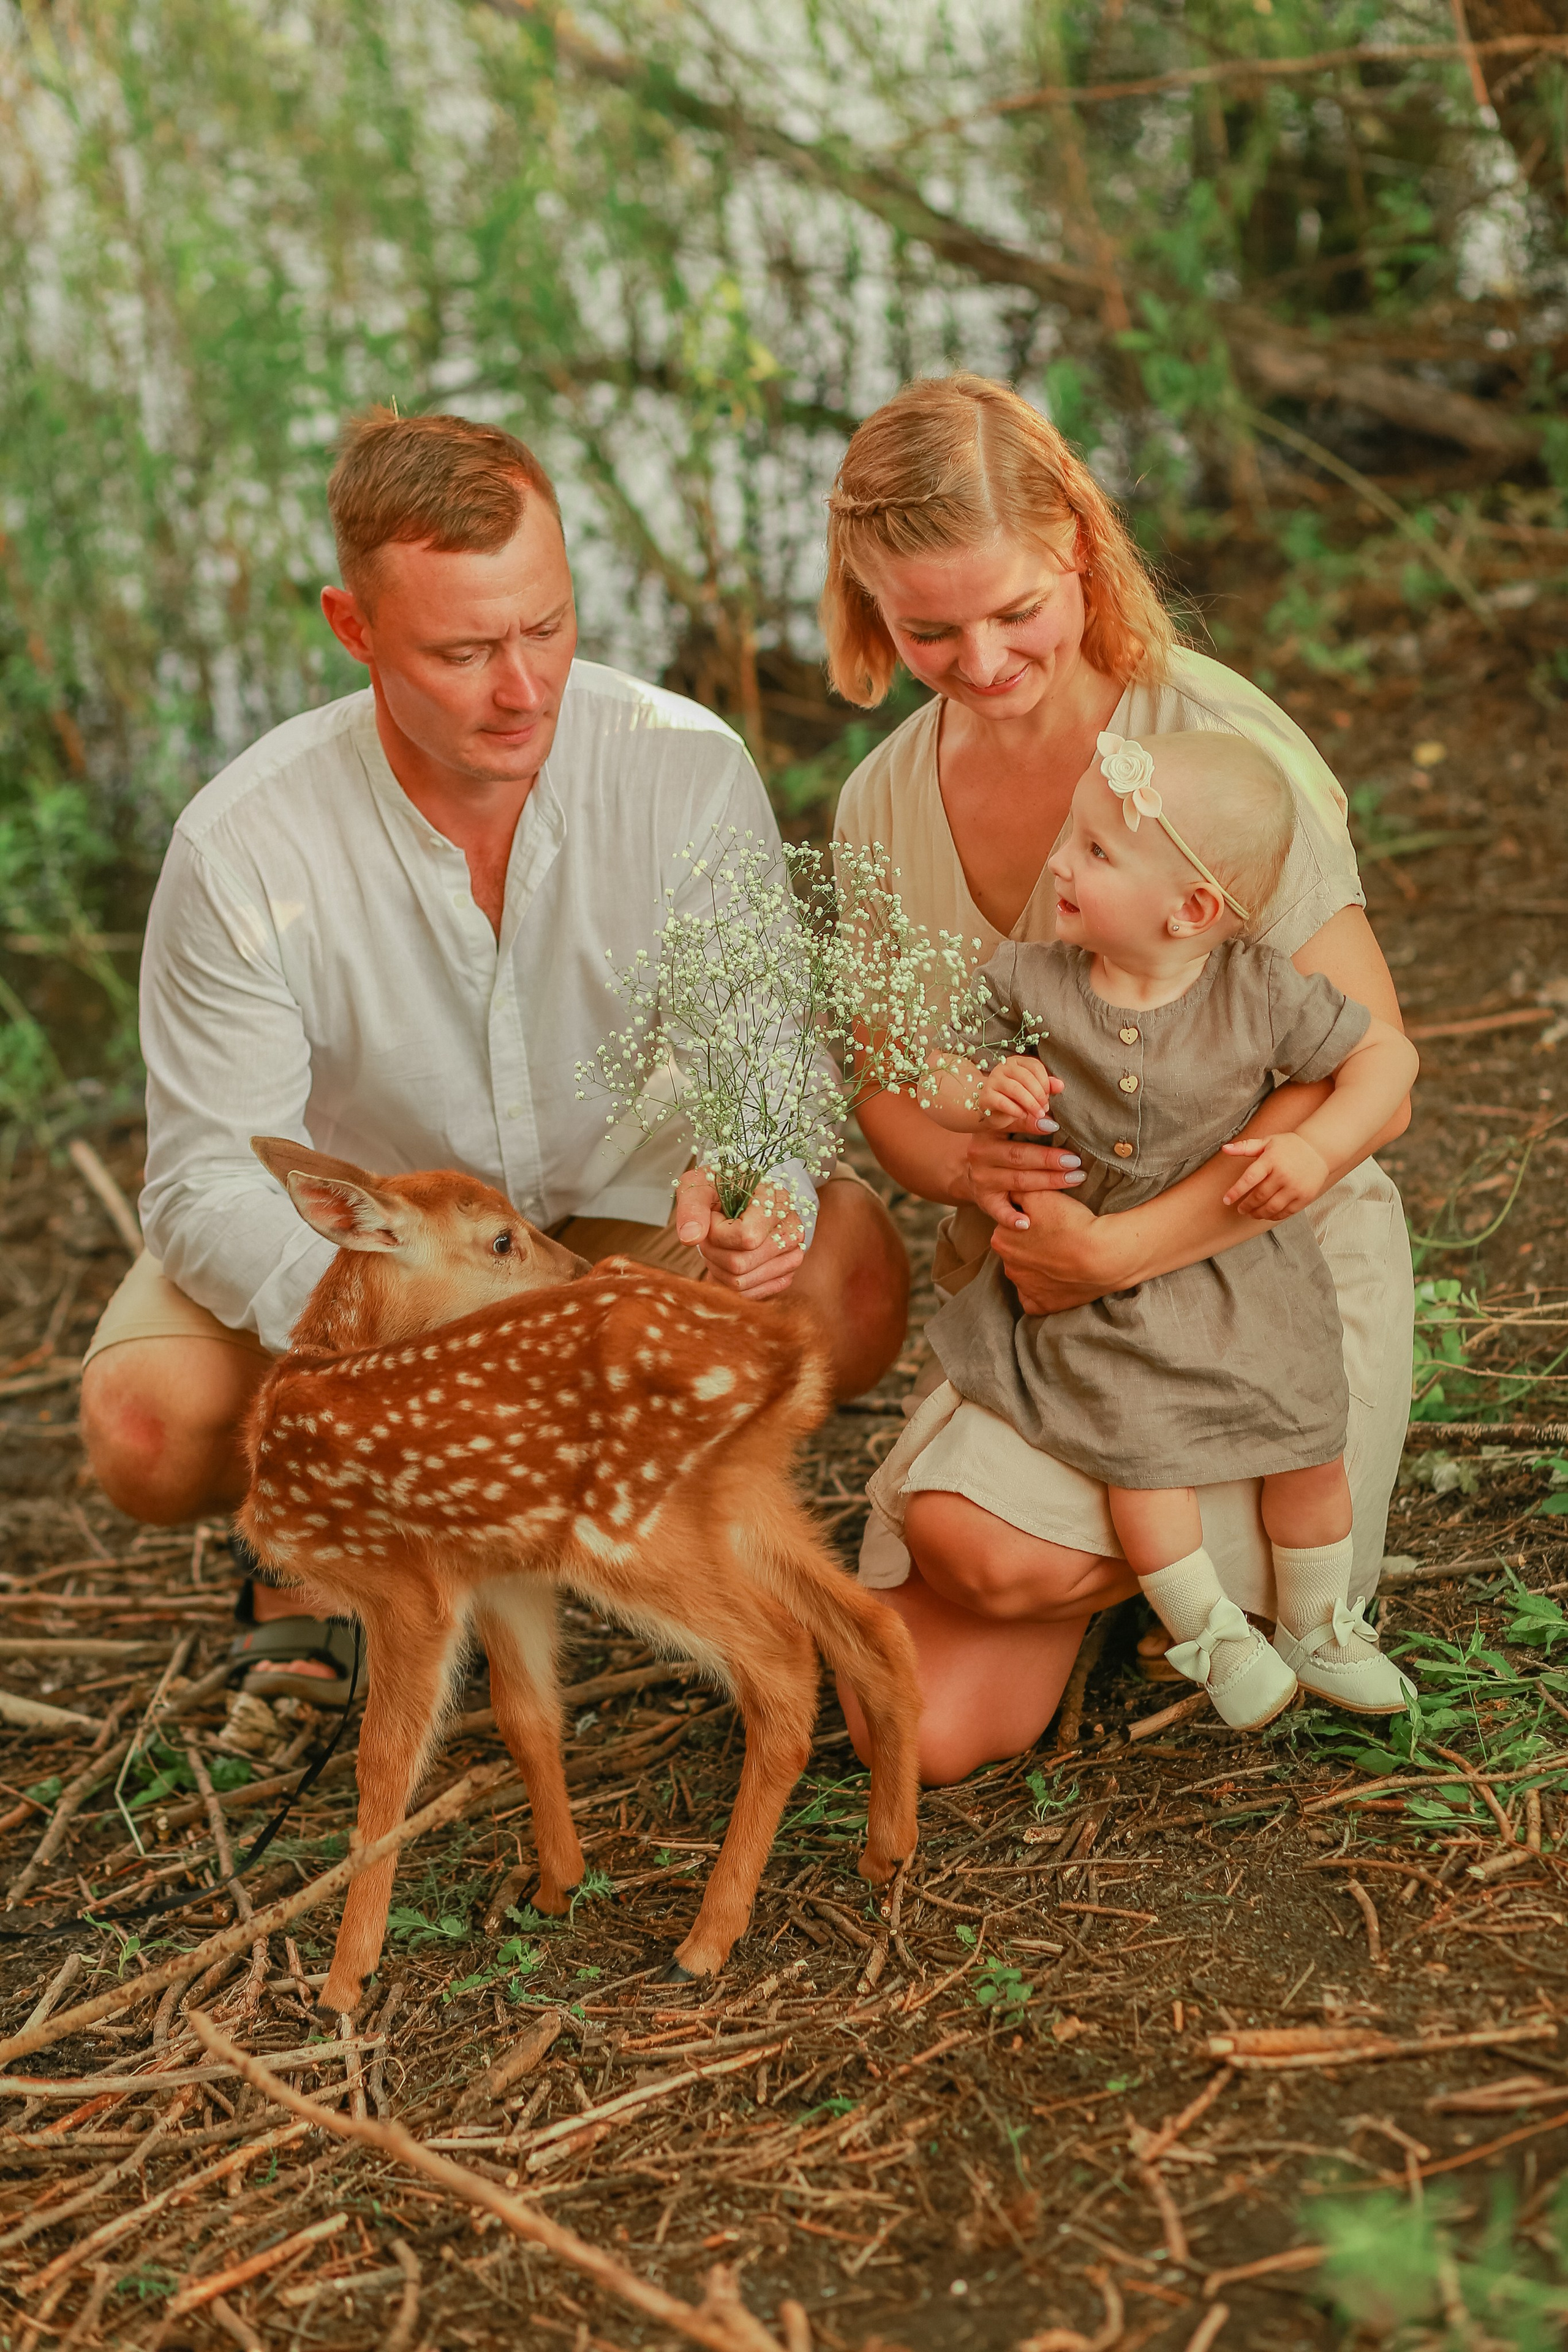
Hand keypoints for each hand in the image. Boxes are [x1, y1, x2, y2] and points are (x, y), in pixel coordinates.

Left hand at [673, 1168, 805, 1297]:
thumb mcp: (699, 1186)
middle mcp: (792, 1230)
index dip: (716, 1232)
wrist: (736, 1197)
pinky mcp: (784, 1276)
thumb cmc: (718, 1189)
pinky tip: (727, 1259)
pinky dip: (728, 1281)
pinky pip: (748, 1294)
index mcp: (778, 1201)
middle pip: (740, 1264)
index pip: (745, 1237)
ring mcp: (792, 1256)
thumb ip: (692, 1207)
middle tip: (710, 1234)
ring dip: (718, 1267)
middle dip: (712, 1251)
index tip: (713, 1216)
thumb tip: (690, 1238)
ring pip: (740, 1282)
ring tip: (719, 1244)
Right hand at [964, 1121, 1083, 1231]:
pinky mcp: (984, 1200)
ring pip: (1018, 1180)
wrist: (976, 1171)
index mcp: (988, 1130)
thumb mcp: (1009, 1125)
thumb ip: (1031, 1109)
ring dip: (1048, 1181)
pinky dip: (1012, 1218)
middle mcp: (981, 1154)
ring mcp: (982, 1179)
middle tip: (1076, 1160)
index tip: (1055, 1124)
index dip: (1031, 1124)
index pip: (1010, 1124)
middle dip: (1049, 1158)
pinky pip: (999, 1211)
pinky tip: (1028, 1223)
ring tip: (1075, 1178)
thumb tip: (1059, 1087)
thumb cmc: (1005, 1143)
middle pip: (1018, 1156)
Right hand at [975, 1055, 1062, 1133]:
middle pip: (1026, 1077)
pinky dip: (1016, 1110)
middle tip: (1045, 1108)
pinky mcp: (986, 1097)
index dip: (1045, 1082)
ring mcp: (993, 1081)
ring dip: (1030, 1103)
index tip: (1048, 1097)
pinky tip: (1023, 1115)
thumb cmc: (1014, 1100)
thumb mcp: (1033, 1095)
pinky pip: (1003, 1102)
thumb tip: (1060, 1085)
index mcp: (1017, 1062)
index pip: (1035, 1066)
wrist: (990, 1111)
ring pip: (1015, 1089)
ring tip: (1038, 1114)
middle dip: (1039, 1095)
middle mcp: (1003, 1067)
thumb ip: (1046, 1089)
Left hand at [992, 1189, 1108, 1314]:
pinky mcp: (1042, 1306)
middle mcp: (1008, 1268)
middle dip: (1031, 1244)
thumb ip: (1017, 1193)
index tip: (1048, 1219)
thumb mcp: (1039, 1195)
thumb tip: (1009, 1193)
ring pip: (1027, 1273)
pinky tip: (1057, 1280)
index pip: (1011, 1226)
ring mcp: (1025, 1290)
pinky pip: (1035, 1298)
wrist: (1102, 1255)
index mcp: (1001, 1241)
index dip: (1029, 1220)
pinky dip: (1044, 1290)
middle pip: (1018, 1251)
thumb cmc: (1070, 1223)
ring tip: (1062, 1255)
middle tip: (1057, 1236)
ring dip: (1039, 1266)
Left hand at [1220, 1132, 1329, 1220]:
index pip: (1249, 1179)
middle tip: (1240, 1209)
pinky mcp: (1305, 1197)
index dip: (1236, 1191)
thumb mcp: (1267, 1142)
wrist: (1319, 1150)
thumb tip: (1224, 1149)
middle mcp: (1284, 1175)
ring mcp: (1295, 1187)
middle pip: (1259, 1196)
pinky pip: (1286, 1212)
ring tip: (1251, 1213)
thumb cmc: (1289, 1146)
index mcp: (1271, 1160)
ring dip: (1258, 1213)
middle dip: (1246, 1205)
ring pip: (1272, 1208)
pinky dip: (1274, 1216)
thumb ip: (1245, 1147)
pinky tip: (1267, 1214)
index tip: (1226, 1200)